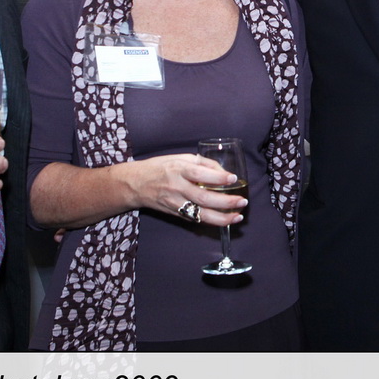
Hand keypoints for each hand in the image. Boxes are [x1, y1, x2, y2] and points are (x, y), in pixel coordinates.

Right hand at [123, 154, 247, 226]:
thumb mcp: (180, 158)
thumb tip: (224, 173)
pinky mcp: (175, 214)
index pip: (200, 174)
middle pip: (204, 197)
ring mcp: (176, 203)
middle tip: (242, 201)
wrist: (136, 184)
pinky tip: (224, 220)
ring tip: (238, 216)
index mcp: (178, 169)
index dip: (218, 177)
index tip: (233, 178)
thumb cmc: (161, 167)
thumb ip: (203, 163)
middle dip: (226, 202)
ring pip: (200, 214)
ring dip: (222, 218)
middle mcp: (177, 187)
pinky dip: (211, 221)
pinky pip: (196, 219)